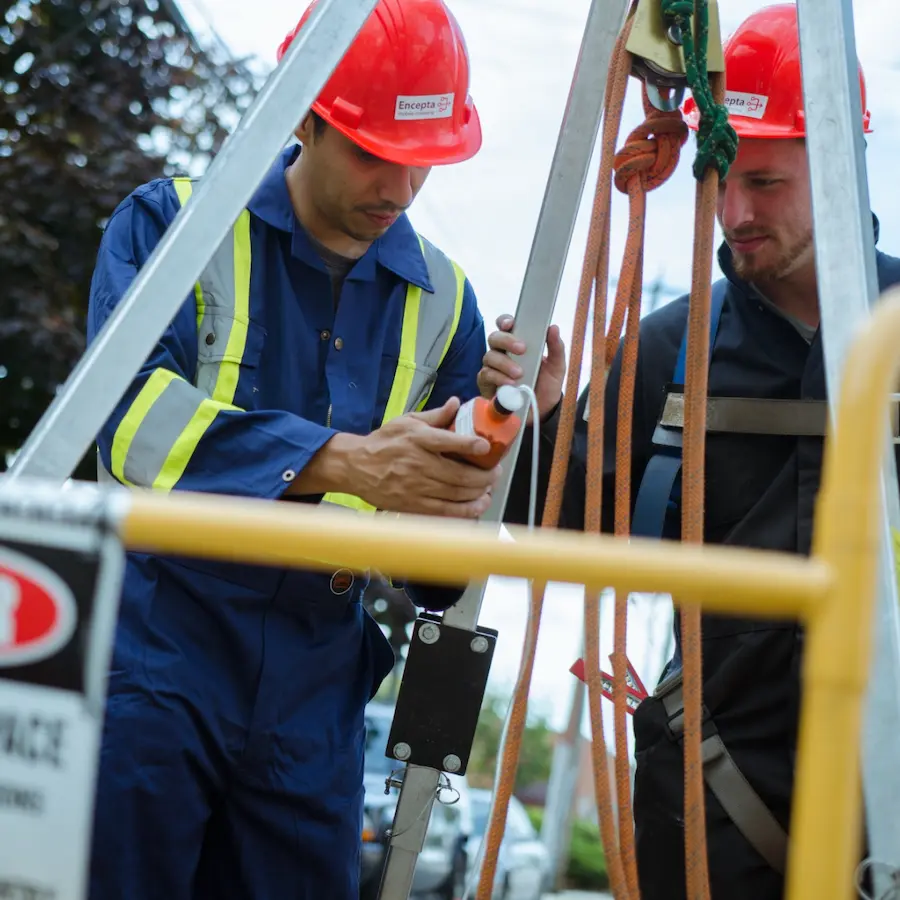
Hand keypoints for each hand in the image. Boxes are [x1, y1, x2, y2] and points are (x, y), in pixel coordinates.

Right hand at [352, 398, 500, 518]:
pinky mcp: (413, 504)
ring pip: (456, 494)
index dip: (469, 444)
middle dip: (484, 475)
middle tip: (495, 472)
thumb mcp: (407, 421)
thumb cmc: (383, 442)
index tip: (485, 446)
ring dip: (479, 493)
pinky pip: (445, 511)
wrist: (356, 466)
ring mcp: (415, 487)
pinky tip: (478, 505)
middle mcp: (417, 464)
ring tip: (489, 488)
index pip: (446, 441)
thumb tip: (457, 403)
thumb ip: (435, 415)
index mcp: (417, 439)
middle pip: (458, 474)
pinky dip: (466, 510)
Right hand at [477, 315, 565, 422]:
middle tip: (522, 349)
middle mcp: (502, 353)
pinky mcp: (487, 384)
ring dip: (504, 363)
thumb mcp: (556, 367)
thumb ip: (556, 348)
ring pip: (489, 356)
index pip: (505, 326)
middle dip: (507, 341)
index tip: (511, 324)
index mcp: (517, 343)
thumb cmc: (546, 385)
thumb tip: (553, 328)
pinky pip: (486, 375)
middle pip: (494, 337)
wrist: (542, 411)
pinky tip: (510, 384)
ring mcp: (492, 368)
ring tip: (519, 374)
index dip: (505, 321)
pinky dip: (498, 378)